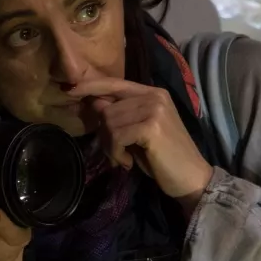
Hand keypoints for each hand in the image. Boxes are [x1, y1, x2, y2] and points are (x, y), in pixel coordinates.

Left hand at [67, 78, 212, 199]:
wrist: (191, 178)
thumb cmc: (163, 157)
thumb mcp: (136, 132)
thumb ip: (118, 115)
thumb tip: (92, 102)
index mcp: (152, 92)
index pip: (114, 82)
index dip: (90, 85)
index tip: (69, 90)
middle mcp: (154, 95)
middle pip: (106, 108)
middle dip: (104, 134)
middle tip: (116, 153)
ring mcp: (154, 109)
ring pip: (108, 122)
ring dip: (109, 146)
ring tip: (123, 158)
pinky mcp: (151, 126)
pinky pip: (115, 136)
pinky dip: (115, 153)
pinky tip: (128, 162)